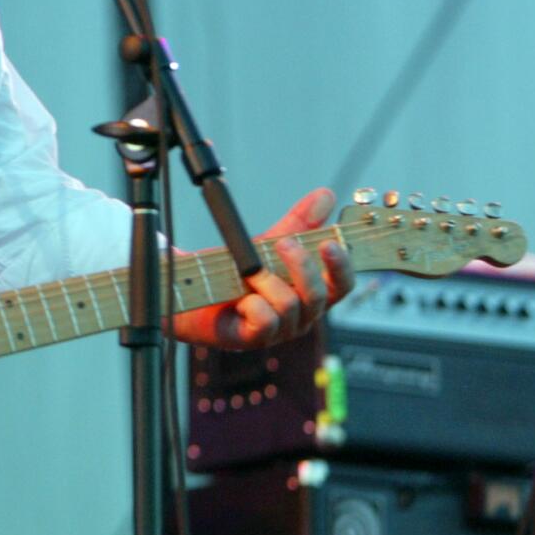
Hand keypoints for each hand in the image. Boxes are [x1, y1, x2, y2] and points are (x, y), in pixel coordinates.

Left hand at [169, 188, 354, 350]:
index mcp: (311, 293)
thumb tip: (325, 195)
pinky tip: (239, 298)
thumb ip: (299, 222)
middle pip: (320, 295)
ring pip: (289, 304)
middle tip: (284, 243)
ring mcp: (280, 330)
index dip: (341, 266)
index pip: (342, 285)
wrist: (193, 289)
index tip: (330, 242)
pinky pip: (265, 321)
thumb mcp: (269, 243)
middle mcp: (302, 315)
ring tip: (248, 272)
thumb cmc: (238, 271)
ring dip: (266, 281)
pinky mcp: (255, 339)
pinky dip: (251, 303)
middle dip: (302, 266)